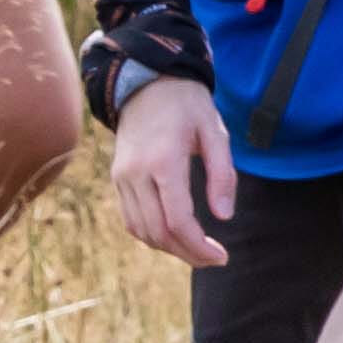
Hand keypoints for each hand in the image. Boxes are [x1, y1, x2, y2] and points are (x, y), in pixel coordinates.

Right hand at [108, 71, 236, 267]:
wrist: (146, 82)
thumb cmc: (187, 105)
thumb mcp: (215, 132)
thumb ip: (222, 175)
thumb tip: (223, 217)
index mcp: (163, 161)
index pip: (177, 220)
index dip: (199, 247)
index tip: (222, 256)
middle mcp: (136, 173)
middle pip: (158, 232)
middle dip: (188, 254)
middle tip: (214, 259)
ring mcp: (122, 177)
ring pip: (141, 230)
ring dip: (169, 248)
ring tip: (196, 251)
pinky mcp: (118, 179)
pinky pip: (131, 219)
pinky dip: (151, 235)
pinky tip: (174, 236)